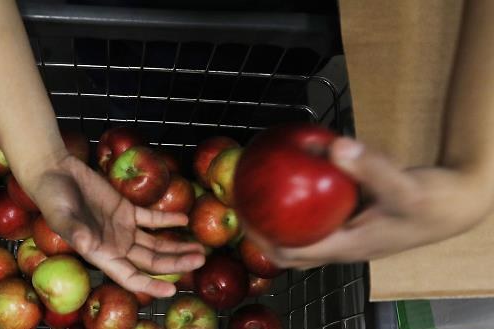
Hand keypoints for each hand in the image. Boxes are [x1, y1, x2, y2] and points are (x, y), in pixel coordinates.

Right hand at [27, 155, 204, 296]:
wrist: (54, 173)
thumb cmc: (53, 198)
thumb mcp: (61, 216)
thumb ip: (75, 232)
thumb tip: (89, 247)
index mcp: (101, 253)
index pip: (130, 277)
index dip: (151, 285)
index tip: (172, 290)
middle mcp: (115, 245)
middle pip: (152, 261)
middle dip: (176, 263)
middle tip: (200, 260)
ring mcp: (123, 228)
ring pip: (156, 242)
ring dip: (178, 245)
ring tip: (200, 247)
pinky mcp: (126, 209)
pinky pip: (152, 218)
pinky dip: (168, 219)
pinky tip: (184, 218)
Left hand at [246, 137, 492, 268]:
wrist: (455, 206)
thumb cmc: (433, 202)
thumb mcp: (404, 186)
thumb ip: (370, 168)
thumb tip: (331, 147)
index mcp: (347, 246)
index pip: (292, 253)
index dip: (262, 239)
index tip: (242, 215)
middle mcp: (342, 244)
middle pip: (290, 248)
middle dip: (261, 230)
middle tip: (242, 202)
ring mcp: (347, 234)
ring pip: (304, 232)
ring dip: (279, 218)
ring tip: (258, 190)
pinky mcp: (354, 221)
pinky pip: (320, 214)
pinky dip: (303, 199)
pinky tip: (298, 172)